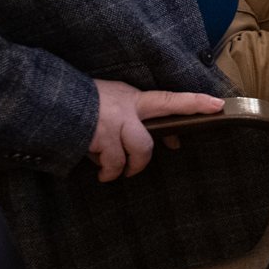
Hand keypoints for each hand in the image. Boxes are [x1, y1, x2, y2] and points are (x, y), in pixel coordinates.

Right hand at [88, 79, 222, 181]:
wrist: (51, 100)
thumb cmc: (85, 103)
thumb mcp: (116, 101)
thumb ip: (139, 117)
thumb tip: (167, 139)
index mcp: (133, 98)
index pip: (170, 99)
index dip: (195, 102)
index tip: (218, 105)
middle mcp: (126, 110)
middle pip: (147, 143)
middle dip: (141, 161)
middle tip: (133, 167)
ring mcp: (112, 125)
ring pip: (132, 155)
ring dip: (121, 168)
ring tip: (109, 169)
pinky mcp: (98, 139)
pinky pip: (110, 163)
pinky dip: (105, 170)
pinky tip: (97, 167)